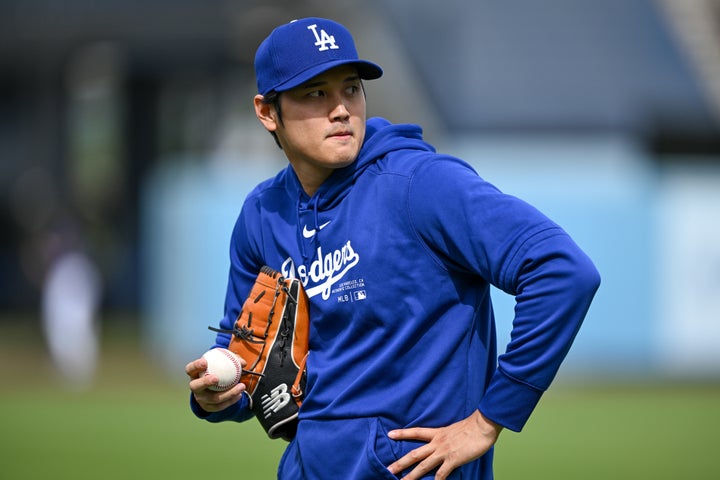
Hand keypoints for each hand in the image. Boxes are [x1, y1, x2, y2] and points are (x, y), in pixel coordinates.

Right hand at [185, 356, 245, 412]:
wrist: (214, 388)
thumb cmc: (218, 371)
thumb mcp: (222, 364)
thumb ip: (232, 360)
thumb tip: (243, 363)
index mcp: (194, 374)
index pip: (190, 369)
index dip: (196, 366)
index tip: (205, 362)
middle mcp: (195, 387)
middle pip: (196, 386)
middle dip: (205, 382)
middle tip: (216, 378)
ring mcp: (200, 398)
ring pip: (213, 398)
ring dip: (228, 393)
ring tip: (241, 386)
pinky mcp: (208, 407)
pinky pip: (219, 406)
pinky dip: (230, 401)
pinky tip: (239, 395)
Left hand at [386, 410, 502, 478]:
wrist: (481, 426)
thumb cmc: (471, 427)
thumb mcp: (453, 429)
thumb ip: (446, 437)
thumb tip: (443, 443)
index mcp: (437, 433)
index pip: (416, 432)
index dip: (402, 433)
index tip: (390, 434)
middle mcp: (437, 443)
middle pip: (415, 454)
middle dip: (400, 463)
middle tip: (388, 469)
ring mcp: (444, 452)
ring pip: (423, 466)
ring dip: (411, 475)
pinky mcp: (453, 460)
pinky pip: (441, 474)